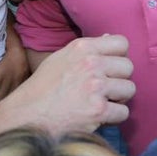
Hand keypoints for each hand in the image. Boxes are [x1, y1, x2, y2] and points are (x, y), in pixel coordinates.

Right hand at [0, 35, 134, 134]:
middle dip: (120, 80)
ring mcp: (96, 86)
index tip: (110, 69)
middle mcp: (91, 63)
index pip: (121, 43)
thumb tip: (110, 38)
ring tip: (103, 102)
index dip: (119, 57)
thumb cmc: (42, 89)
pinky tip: (100, 117)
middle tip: (106, 90)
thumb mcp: (60, 59)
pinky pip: (124, 112)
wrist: (26, 116)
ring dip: (119, 99)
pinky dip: (114, 117)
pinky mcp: (98, 110)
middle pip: (128, 67)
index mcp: (82, 47)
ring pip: (130, 89)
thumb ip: (87, 50)